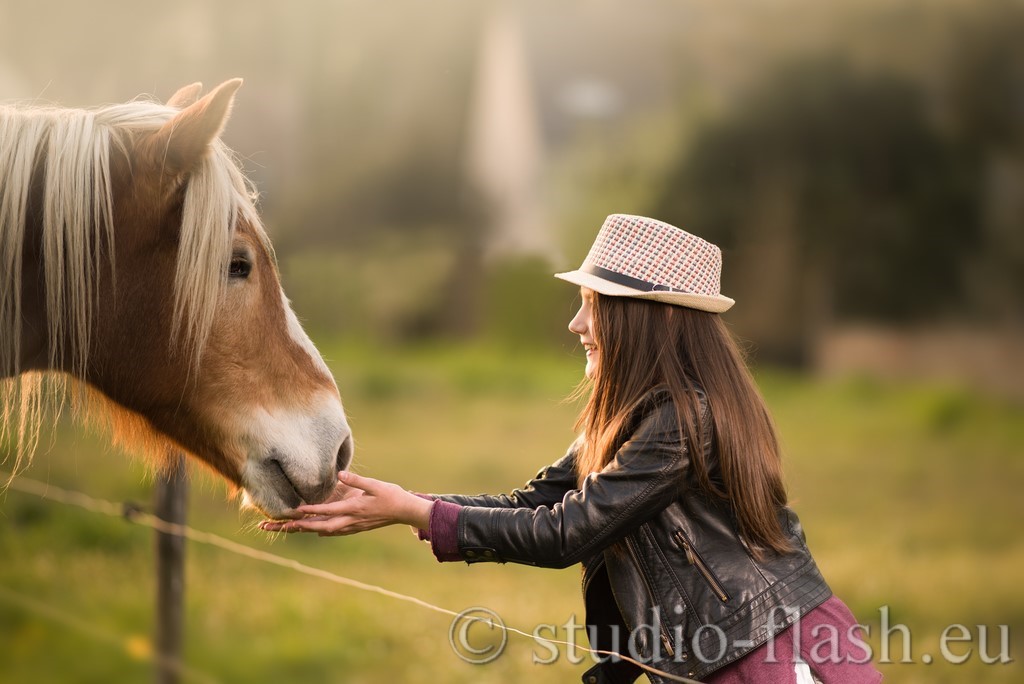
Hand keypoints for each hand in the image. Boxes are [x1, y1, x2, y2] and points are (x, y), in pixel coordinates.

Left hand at [259, 471, 431, 536]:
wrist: (405, 511)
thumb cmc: (391, 495)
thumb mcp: (375, 484)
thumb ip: (357, 480)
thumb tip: (340, 474)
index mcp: (353, 509)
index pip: (326, 511)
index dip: (309, 511)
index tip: (292, 511)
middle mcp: (348, 521)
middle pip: (316, 527)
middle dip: (293, 526)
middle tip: (271, 525)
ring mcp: (350, 526)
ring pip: (321, 530)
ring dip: (301, 529)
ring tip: (282, 527)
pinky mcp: (353, 527)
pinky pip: (330, 531)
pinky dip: (316, 530)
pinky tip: (310, 529)